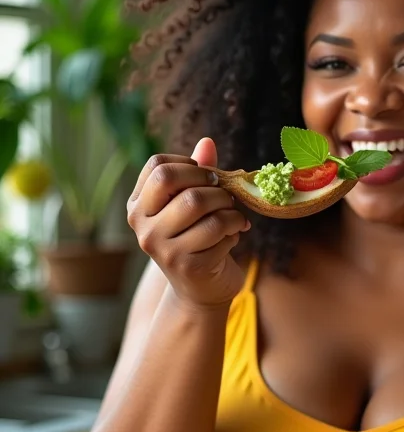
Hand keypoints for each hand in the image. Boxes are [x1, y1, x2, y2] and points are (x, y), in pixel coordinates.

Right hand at [127, 137, 249, 309]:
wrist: (201, 289)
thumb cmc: (198, 239)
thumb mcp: (193, 205)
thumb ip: (198, 173)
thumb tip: (207, 142)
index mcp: (138, 206)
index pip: (158, 166)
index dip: (190, 165)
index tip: (207, 178)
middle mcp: (142, 227)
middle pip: (177, 183)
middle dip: (212, 184)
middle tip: (226, 197)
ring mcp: (162, 249)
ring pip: (201, 205)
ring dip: (229, 207)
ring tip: (234, 217)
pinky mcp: (188, 265)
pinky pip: (221, 230)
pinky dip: (236, 229)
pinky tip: (234, 237)